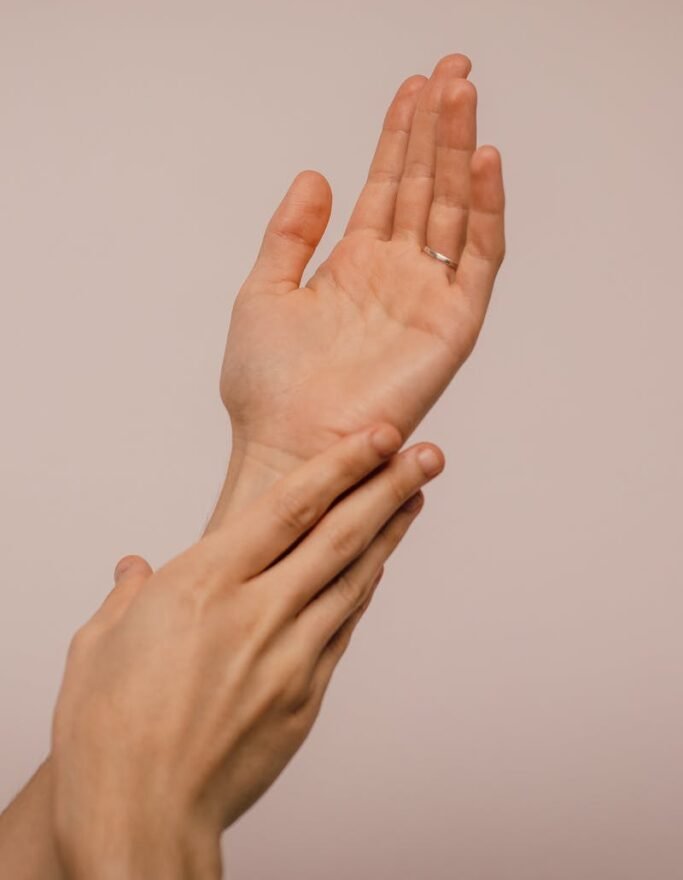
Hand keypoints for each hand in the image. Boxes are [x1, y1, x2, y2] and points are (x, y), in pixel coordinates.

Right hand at [50, 425, 443, 878]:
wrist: (141, 815)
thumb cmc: (108, 732)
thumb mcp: (99, 646)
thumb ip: (127, 597)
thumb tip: (135, 572)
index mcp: (205, 583)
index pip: (291, 507)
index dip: (342, 465)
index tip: (379, 437)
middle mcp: (258, 611)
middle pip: (339, 535)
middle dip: (387, 486)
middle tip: (427, 453)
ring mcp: (289, 656)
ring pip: (353, 579)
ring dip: (388, 533)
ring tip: (415, 496)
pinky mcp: (305, 698)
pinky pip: (342, 631)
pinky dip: (363, 593)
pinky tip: (376, 569)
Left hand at [218, 53, 504, 501]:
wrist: (285, 445)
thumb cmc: (268, 386)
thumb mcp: (264, 292)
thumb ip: (290, 233)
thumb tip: (315, 173)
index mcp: (355, 263)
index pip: (387, 184)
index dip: (400, 134)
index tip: (414, 85)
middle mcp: (397, 273)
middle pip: (426, 184)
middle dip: (439, 126)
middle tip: (454, 69)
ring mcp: (428, 296)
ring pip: (454, 208)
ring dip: (462, 151)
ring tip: (464, 94)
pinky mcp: (452, 325)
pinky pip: (477, 259)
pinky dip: (486, 210)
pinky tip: (484, 161)